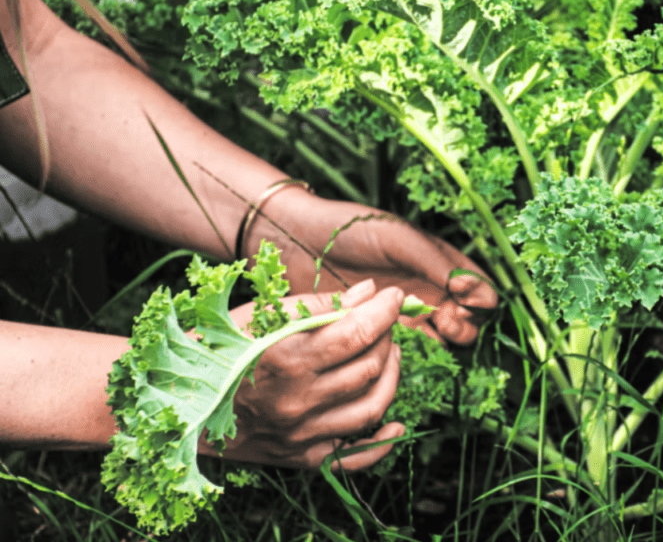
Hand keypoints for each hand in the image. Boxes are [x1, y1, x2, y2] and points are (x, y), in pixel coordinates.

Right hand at [204, 279, 404, 470]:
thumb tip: (367, 293)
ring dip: (391, 376)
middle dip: (387, 337)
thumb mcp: (258, 316)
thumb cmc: (216, 351)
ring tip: (388, 354)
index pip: (357, 331)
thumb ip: (317, 304)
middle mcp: (297, 400)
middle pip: (369, 366)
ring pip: (372, 406)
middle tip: (385, 321)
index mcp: (285, 358)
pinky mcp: (301, 458)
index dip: (385, 310)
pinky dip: (383, 442)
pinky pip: (354, 457)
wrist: (176, 406)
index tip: (395, 296)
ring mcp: (301, 433)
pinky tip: (396, 423)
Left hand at [249, 195, 497, 345]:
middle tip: (444, 318)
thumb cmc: (352, 230)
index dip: (480, 297)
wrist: (300, 243)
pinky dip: (417, 351)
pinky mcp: (382, 335)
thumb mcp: (400, 239)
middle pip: (468, 319)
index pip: (479, 288)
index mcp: (441, 264)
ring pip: (444, 340)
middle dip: (465, 323)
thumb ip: (436, 262)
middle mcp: (430, 291)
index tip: (463, 296)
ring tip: (432, 327)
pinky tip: (407, 341)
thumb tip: (469, 288)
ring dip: (446, 339)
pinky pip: (411, 351)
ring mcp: (408, 315)